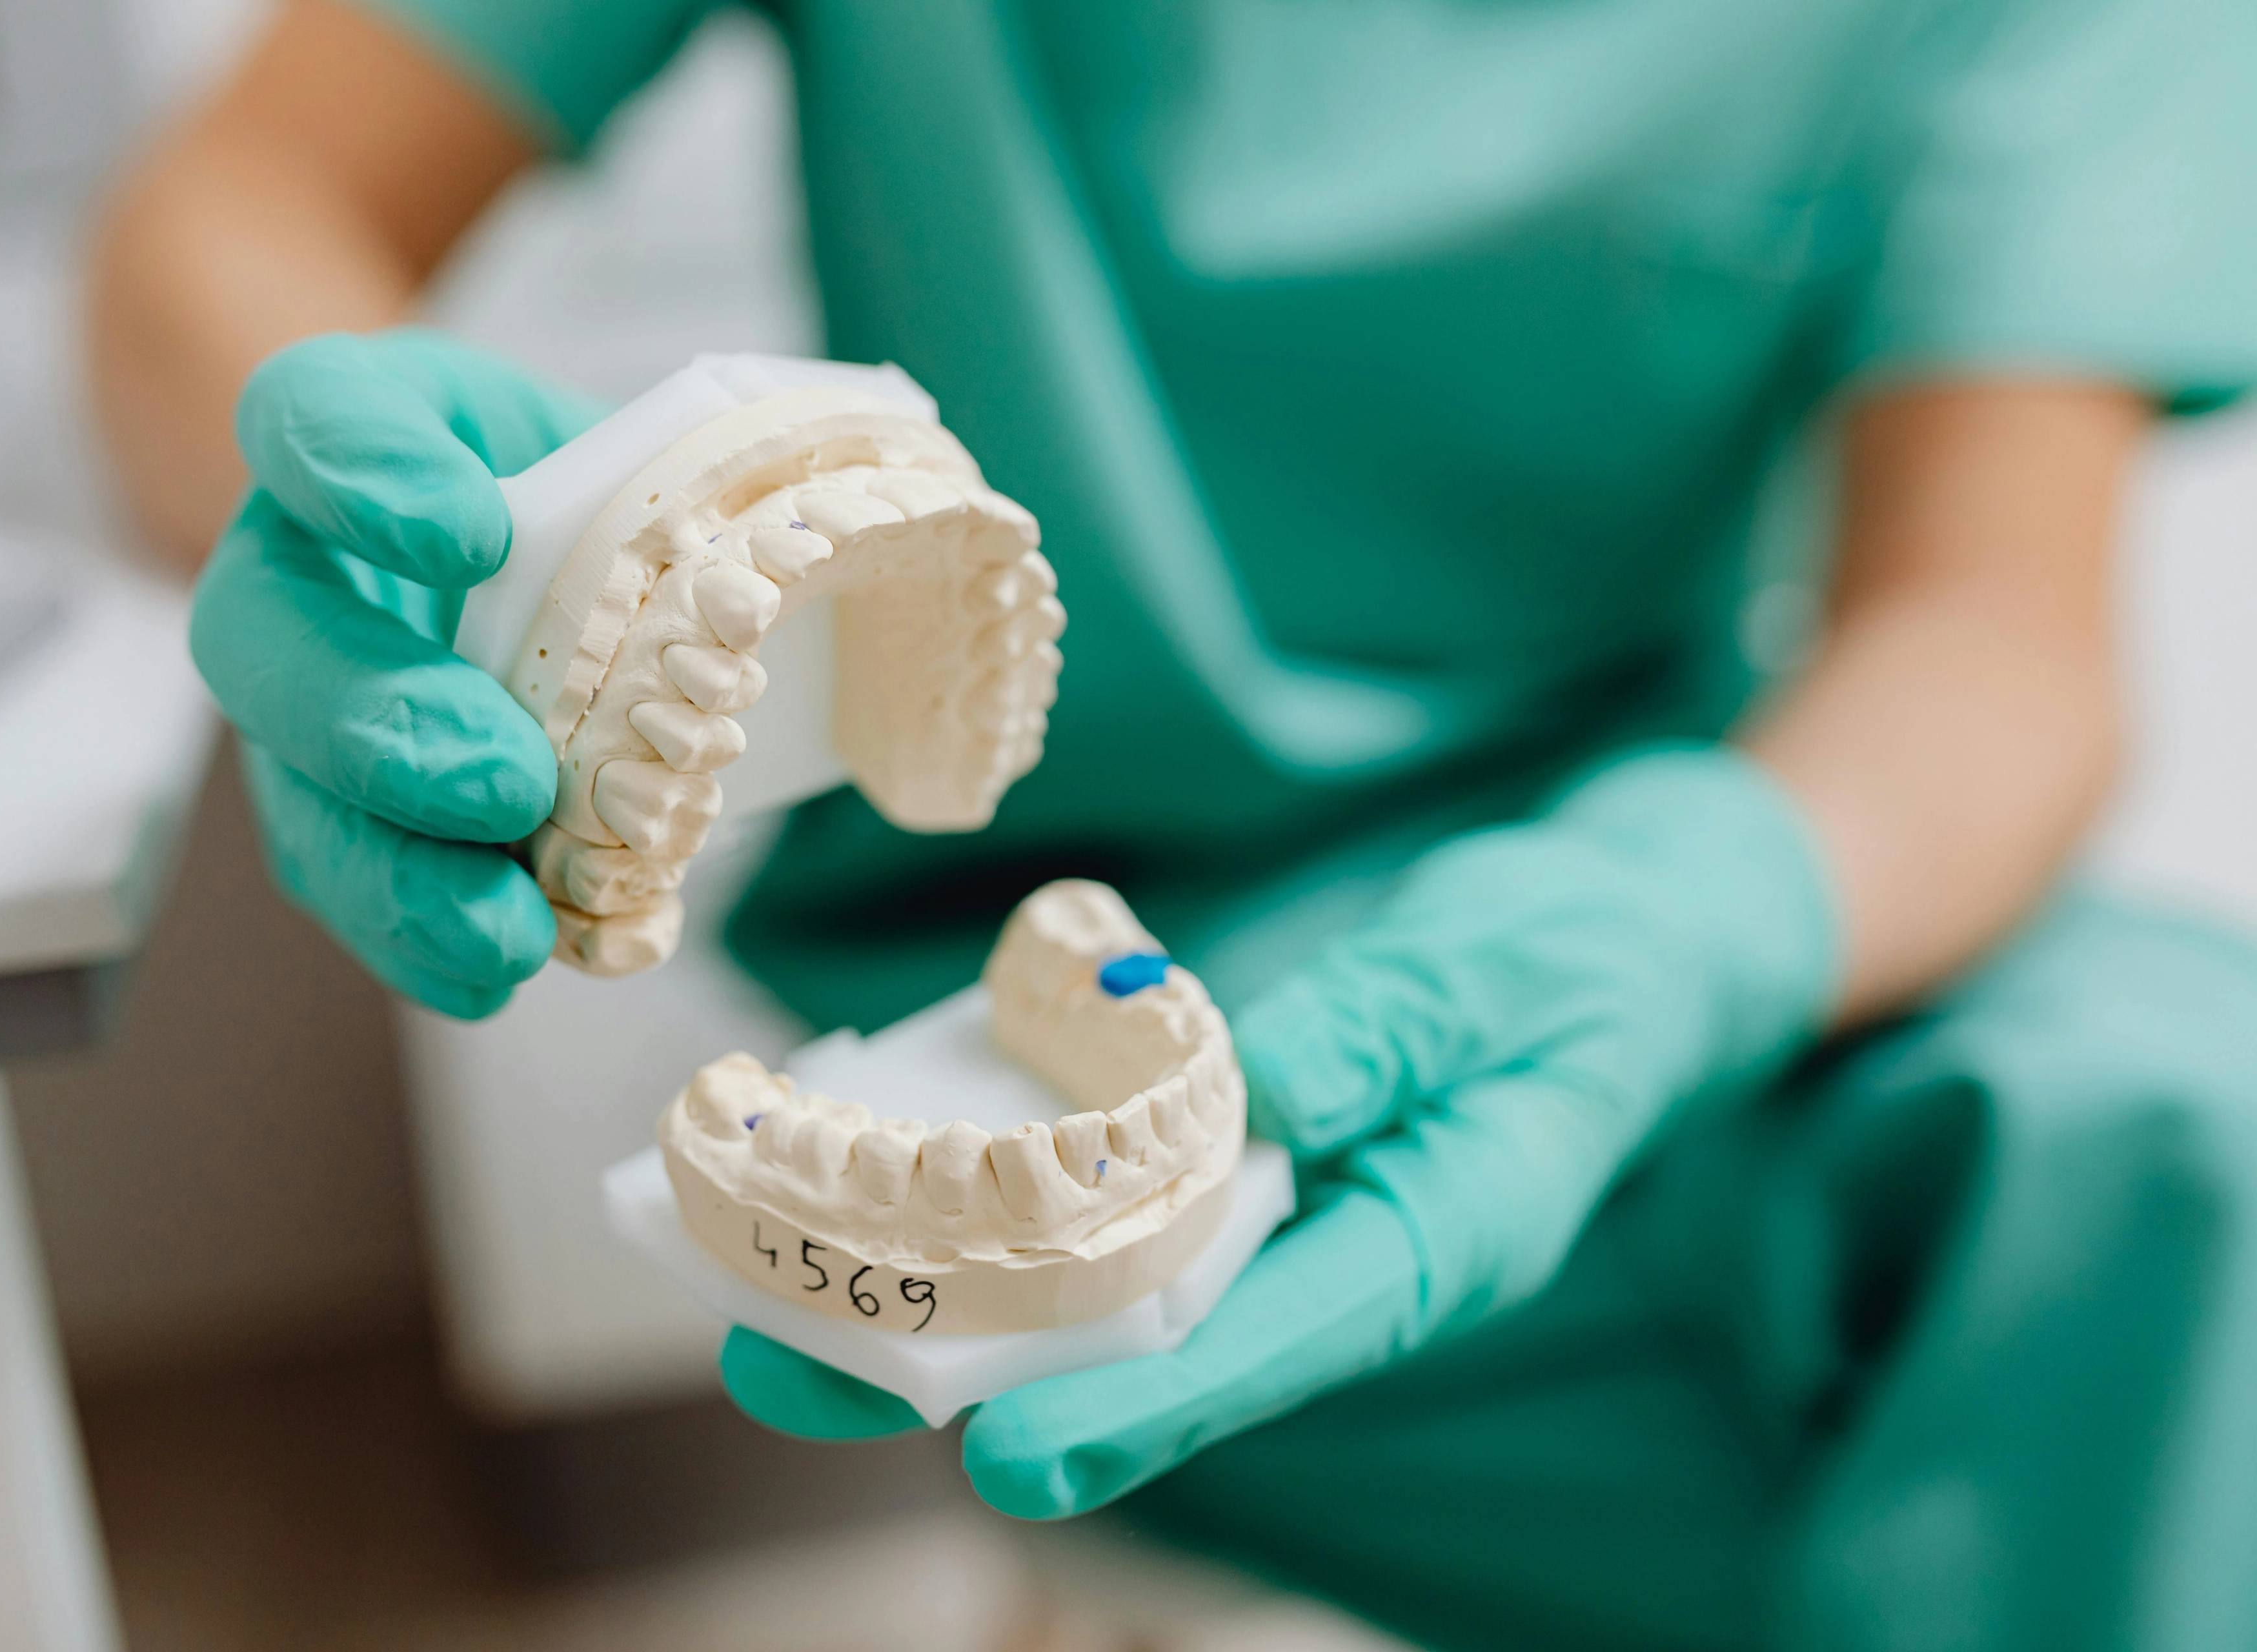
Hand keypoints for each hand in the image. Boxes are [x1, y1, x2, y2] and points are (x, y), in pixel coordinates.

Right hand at [189, 329, 601, 1015]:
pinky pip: (353, 890)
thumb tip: (744, 580)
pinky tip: (496, 969)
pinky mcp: (339, 817)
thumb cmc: (569, 485)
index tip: (470, 535)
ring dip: (396, 877)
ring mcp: (300, 710)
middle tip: (501, 783)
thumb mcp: (608, 433)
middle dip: (380, 726)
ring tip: (505, 929)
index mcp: (342, 435)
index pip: (311, 418)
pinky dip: (424, 945)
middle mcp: (291, 572)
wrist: (528, 559)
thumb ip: (643, 476)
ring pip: (297, 795)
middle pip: (267, 641)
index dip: (367, 476)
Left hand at [719, 746, 1838, 1514]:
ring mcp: (1291, 1219)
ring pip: (1111, 1299)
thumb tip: (1258, 1085)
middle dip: (981, 1373)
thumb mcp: (1503, 969)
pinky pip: (1118, 1216)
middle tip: (802, 1373)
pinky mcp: (1251, 1168)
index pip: (1273, 1344)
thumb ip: (1384, 1027)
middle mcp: (1345, 1256)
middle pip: (1150, 1351)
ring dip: (961, 1306)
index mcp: (1436, 1240)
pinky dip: (1007, 1216)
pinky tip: (889, 1200)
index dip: (1137, 1406)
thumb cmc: (1588, 960)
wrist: (1637, 947)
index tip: (1004, 1457)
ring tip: (790, 1314)